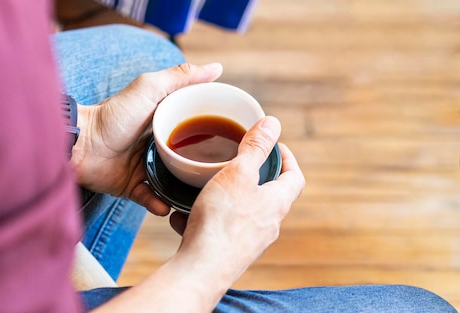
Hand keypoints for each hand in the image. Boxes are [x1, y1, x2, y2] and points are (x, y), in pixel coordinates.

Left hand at [71, 63, 222, 215]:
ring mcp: (144, 166)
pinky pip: (151, 198)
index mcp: (164, 120)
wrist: (80, 145)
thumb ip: (181, 77)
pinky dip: (158, 203)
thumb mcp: (150, 88)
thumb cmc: (113, 114)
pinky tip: (167, 206)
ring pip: (173, 182)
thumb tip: (217, 68)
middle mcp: (157, 144)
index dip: (215, 131)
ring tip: (199, 197)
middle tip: (222, 177)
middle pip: (188, 157)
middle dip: (204, 168)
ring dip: (184, 190)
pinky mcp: (131, 186)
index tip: (235, 141)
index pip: (196, 126)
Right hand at [173, 116, 305, 277]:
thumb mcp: (237, 174)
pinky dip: (203, 218)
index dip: (286, 157)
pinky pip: (218, 229)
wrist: (202, 268)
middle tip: (233, 162)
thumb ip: (254, 147)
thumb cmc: (222, 221)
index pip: (294, 176)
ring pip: (239, 212)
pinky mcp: (228, 252)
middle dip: (249, 176)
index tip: (272, 145)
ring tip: (203, 188)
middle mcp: (268, 224)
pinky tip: (182, 215)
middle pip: (267, 194)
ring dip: (223, 198)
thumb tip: (273, 122)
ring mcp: (248, 241)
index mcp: (276, 202)